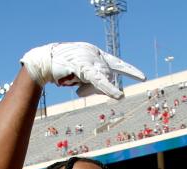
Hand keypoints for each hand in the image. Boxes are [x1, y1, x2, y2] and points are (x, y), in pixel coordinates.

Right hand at [21, 42, 144, 99]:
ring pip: (101, 81)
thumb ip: (94, 84)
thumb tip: (104, 94)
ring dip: (88, 88)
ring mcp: (90, 60)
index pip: (117, 63)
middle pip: (106, 77)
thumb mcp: (81, 76)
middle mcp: (95, 55)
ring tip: (74, 83)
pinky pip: (100, 81)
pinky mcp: (84, 67)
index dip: (130, 71)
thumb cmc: (61, 68)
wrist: (43, 61)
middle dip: (95, 88)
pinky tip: (119, 97)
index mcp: (96, 55)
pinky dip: (109, 90)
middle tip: (79, 89)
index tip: (143, 78)